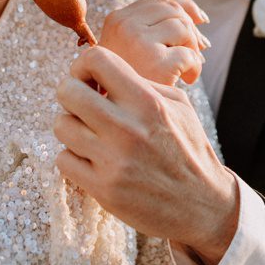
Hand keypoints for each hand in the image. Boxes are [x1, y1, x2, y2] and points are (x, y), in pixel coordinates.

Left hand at [53, 42, 237, 264]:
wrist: (202, 204)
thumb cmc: (189, 150)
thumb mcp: (179, 106)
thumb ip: (142, 85)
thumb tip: (102, 74)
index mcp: (148, 102)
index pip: (98, 60)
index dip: (83, 64)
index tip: (89, 78)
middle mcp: (128, 128)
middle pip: (68, 92)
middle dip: (70, 93)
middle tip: (83, 104)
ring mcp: (113, 160)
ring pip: (61, 126)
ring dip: (72, 127)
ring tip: (91, 134)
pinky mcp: (102, 188)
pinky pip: (63, 160)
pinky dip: (74, 158)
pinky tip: (93, 159)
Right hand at [98, 0, 209, 86]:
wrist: (119, 112)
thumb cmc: (129, 80)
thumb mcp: (132, 47)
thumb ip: (156, 27)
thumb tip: (199, 17)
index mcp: (117, 19)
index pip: (160, 1)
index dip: (186, 8)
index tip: (200, 19)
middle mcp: (125, 26)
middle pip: (175, 12)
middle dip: (192, 29)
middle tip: (199, 50)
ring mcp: (139, 43)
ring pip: (183, 29)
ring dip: (193, 48)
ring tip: (187, 67)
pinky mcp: (156, 63)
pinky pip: (189, 55)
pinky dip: (195, 67)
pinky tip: (188, 78)